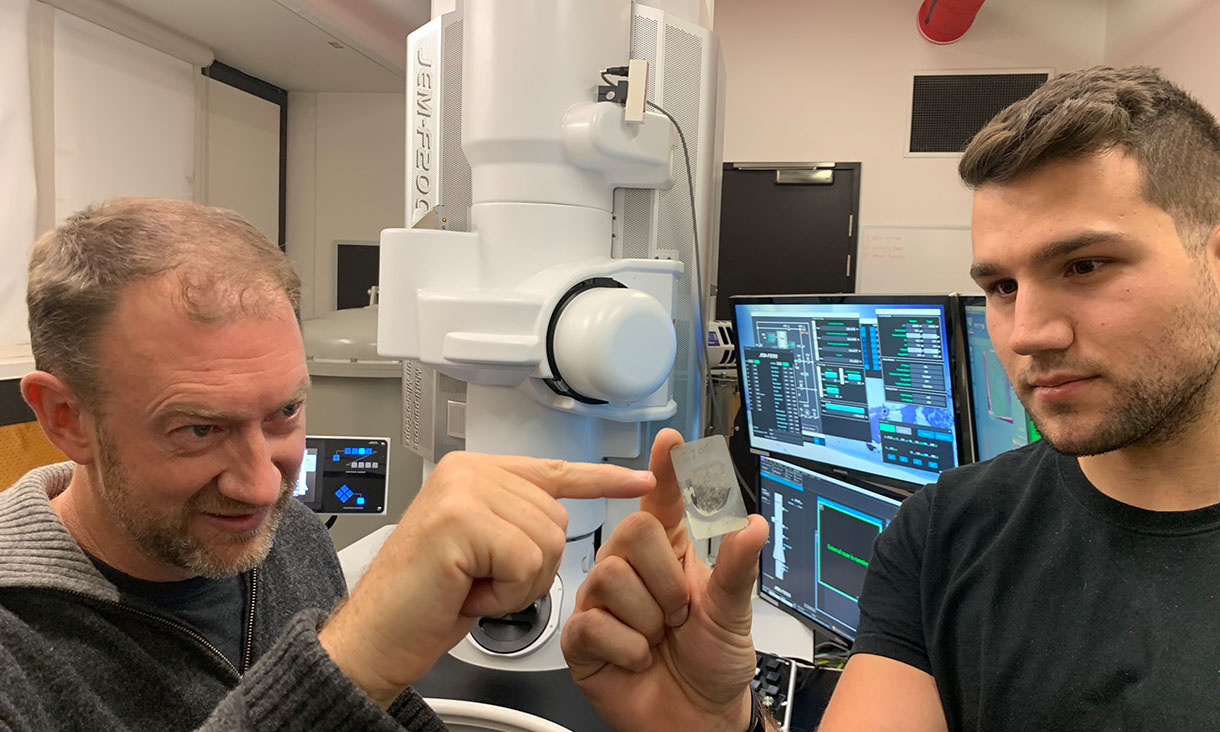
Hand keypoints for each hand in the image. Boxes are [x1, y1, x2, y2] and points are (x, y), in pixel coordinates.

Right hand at [318, 451, 655, 706]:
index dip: (600, 479)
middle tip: (481, 582)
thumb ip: (514, 518)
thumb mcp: (480, 550)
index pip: (553, 470)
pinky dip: (506, 592)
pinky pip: (525, 561)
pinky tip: (470, 594)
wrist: (375, 638)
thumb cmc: (426, 601)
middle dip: (531, 566)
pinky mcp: (460, 520)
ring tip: (472, 586)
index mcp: (474, 472)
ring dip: (518, 582)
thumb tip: (561, 511)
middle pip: (557, 517)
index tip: (641, 480)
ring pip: (546, 540)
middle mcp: (467, 471)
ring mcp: (461, 491)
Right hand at [562, 429, 769, 731]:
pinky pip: (594, 624)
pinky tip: (637, 658)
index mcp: (671, 553)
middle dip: (665, 579)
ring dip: (648, 618)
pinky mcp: (582, 637)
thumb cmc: (714, 664)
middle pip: (631, 531)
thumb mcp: (735, 615)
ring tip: (657, 638)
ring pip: (611, 577)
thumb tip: (752, 525)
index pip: (663, 502)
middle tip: (677, 613)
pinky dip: (628, 648)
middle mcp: (632, 570)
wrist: (696, 720)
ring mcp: (603, 601)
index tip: (672, 442)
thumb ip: (737, 569)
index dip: (666, 470)